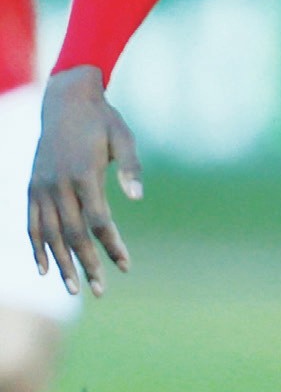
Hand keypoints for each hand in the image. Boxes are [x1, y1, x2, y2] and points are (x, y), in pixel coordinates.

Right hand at [28, 66, 143, 296]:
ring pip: (50, 234)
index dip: (112, 246)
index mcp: (84, 174)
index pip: (99, 221)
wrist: (65, 100)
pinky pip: (32, 222)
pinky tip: (45, 269)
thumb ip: (132, 168)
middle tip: (100, 291)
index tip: (126, 266)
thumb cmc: (102, 120)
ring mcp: (42, 186)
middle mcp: (59, 184)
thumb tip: (137, 198)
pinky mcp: (32, 186)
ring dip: (62, 264)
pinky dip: (37, 246)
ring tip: (75, 289)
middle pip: (73, 234)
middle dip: (88, 265)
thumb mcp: (123, 137)